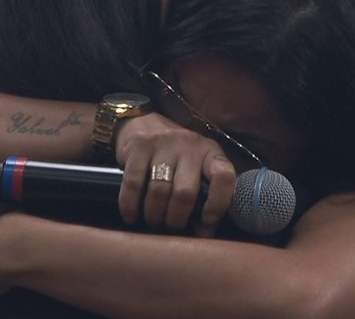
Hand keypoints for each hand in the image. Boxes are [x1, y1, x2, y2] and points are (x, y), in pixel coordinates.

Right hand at [115, 113, 235, 235]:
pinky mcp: (139, 146)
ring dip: (154, 214)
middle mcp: (190, 146)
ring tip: (153, 221)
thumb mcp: (194, 168)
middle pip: (185, 192)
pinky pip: (134, 183)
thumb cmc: (173, 155)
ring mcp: (163, 144)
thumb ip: (203, 197)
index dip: (218, 203)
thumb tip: (204, 234)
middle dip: (176, 218)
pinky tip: (131, 216)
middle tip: (170, 227)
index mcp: (210, 152)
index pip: (223, 176)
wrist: (140, 121)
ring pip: (160, 190)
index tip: (206, 221)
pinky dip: (131, 205)